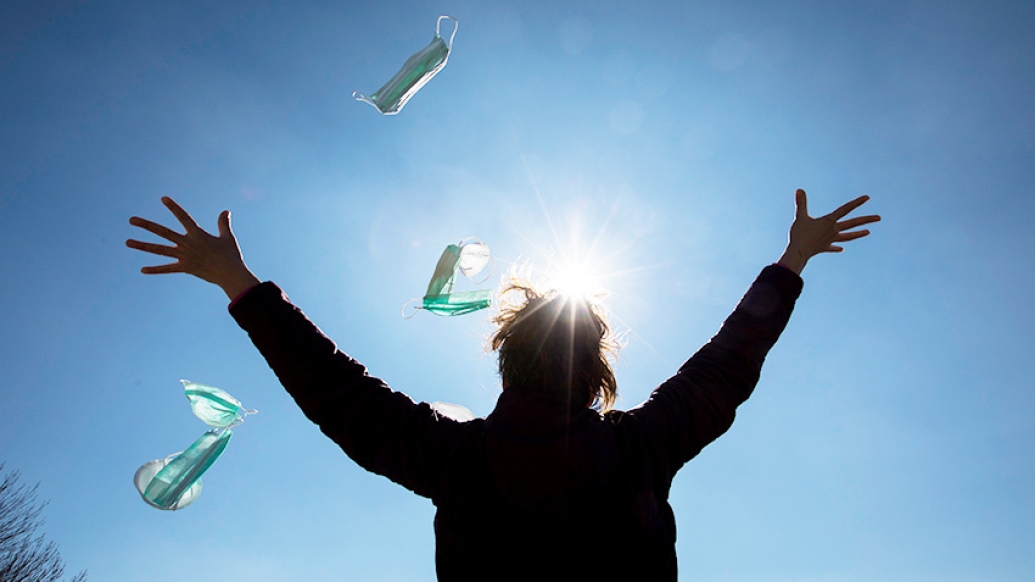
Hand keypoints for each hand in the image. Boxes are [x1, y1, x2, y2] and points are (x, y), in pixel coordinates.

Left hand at [127, 197, 260, 299]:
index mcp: (197, 234)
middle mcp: (187, 243)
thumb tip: (225, 211)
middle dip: (146, 225)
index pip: (183, 217)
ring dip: (143, 246)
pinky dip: (155, 270)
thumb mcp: (227, 237)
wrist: (230, 274)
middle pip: (162, 232)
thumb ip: (223, 224)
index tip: (163, 199)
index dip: (174, 208)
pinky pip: (167, 269)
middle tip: (131, 220)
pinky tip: (142, 270)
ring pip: (159, 250)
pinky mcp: (185, 268)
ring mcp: (184, 256)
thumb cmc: (230, 255)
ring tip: (127, 242)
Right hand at [777, 189, 880, 274]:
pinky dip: (836, 247)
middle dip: (866, 220)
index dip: (856, 203)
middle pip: (852, 224)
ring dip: (857, 234)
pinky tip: (841, 249)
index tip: (867, 198)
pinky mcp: (823, 248)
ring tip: (868, 232)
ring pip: (847, 236)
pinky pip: (832, 247)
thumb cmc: (800, 235)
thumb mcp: (800, 217)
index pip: (845, 209)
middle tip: (879, 218)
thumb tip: (799, 190)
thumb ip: (801, 203)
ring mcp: (830, 240)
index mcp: (829, 221)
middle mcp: (833, 231)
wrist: (798, 253)